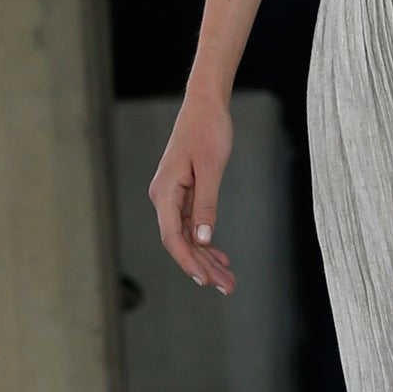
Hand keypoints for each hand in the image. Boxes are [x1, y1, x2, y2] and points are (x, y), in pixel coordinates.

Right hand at [150, 91, 235, 295]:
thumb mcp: (210, 167)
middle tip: (228, 287)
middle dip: (203, 266)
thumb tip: (204, 239)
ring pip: (189, 236)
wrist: (205, 104)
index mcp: (164, 193)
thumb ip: (206, 203)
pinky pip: (193, 225)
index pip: (173, 237)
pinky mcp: (184, 193)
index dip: (189, 261)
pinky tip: (220, 257)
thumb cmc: (207, 130)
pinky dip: (207, 242)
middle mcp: (164, 198)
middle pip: (182, 242)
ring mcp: (173, 197)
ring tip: (228, 280)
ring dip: (207, 258)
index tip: (205, 280)